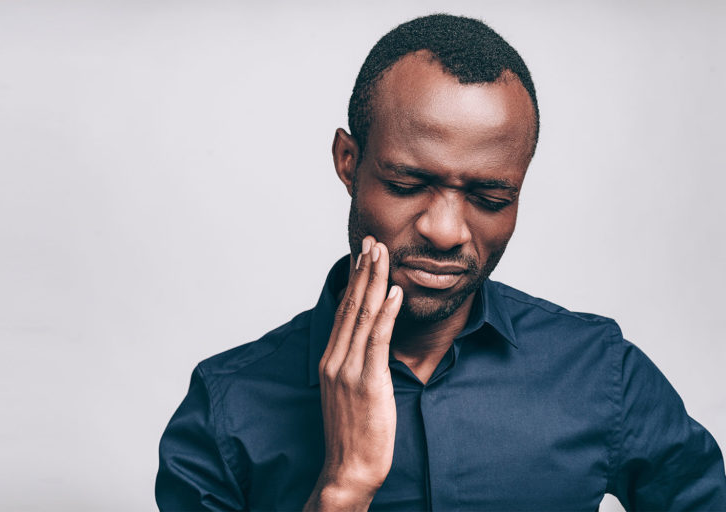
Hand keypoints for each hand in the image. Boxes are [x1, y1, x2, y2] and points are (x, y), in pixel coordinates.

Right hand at [304, 237, 402, 510]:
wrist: (348, 469)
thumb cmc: (354, 436)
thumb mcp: (349, 394)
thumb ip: (356, 366)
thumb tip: (370, 345)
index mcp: (330, 361)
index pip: (344, 311)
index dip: (354, 281)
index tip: (363, 255)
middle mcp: (335, 359)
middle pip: (350, 306)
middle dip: (363, 271)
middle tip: (373, 241)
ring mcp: (349, 369)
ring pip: (362, 315)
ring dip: (374, 281)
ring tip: (382, 254)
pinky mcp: (367, 381)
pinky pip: (377, 340)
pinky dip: (386, 313)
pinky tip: (395, 293)